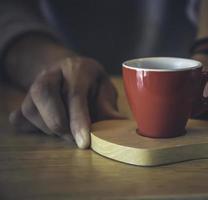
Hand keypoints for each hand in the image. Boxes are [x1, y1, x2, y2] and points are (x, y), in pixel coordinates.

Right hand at [9, 56, 123, 148]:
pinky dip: (33, 128)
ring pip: (31, 111)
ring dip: (50, 129)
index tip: (84, 142)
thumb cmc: (90, 83)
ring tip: (68, 130)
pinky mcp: (23, 99)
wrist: (66, 71)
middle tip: (76, 139)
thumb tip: (122, 125)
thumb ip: (108, 106)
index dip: (78, 120)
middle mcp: (51, 73)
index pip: (75, 94)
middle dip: (60, 124)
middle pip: (45, 95)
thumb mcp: (104, 89)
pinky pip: (20, 118)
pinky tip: (48, 127)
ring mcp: (33, 85)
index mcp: (76, 69)